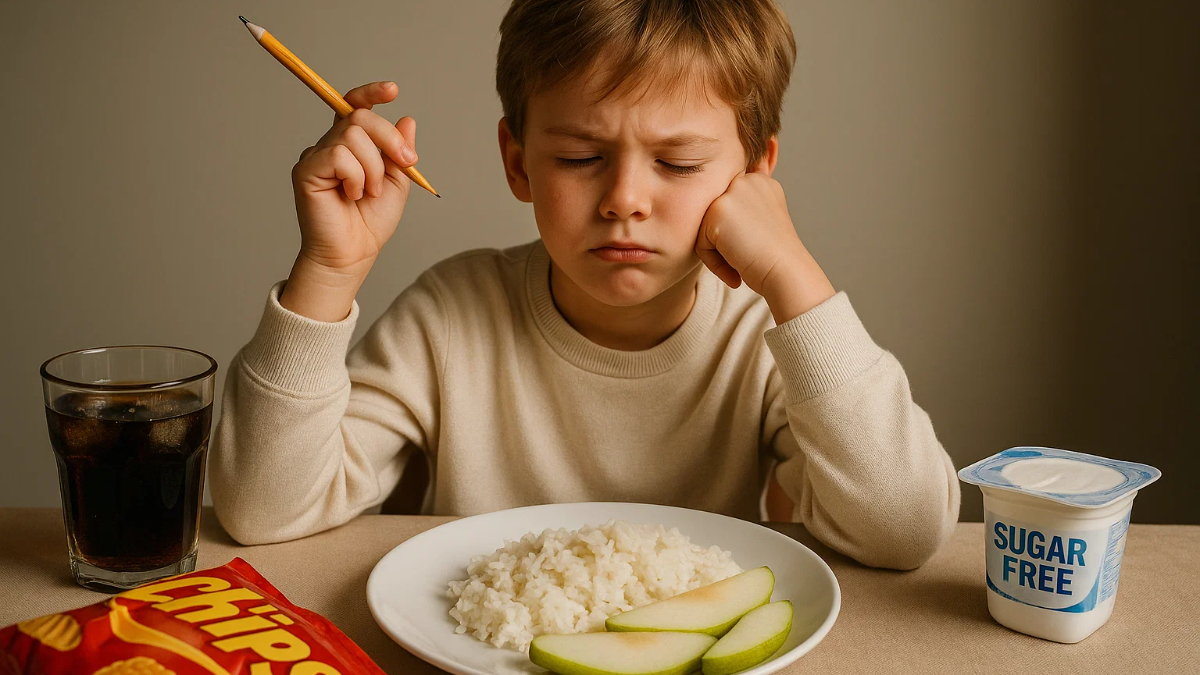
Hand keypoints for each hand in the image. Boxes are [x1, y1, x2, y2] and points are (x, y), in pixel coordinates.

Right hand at [291, 81, 417, 276]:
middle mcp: (330, 145)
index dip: (371, 93)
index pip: (355, 106)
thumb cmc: (370, 222)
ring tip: (370, 192)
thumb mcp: (397, 182)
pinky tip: (351, 195)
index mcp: (351, 145)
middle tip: (405, 162)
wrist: (353, 254)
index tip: (393, 90)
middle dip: (389, 138)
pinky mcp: (306, 170)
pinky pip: (339, 155)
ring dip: (373, 167)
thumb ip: (400, 152)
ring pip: (351, 135)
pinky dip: (356, 176)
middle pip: (359, 116)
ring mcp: (316, 156)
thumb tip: (407, 118)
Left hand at [695, 172, 834, 323]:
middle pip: (715, 219)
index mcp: (759, 181)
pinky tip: (737, 265)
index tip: (757, 246)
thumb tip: (726, 208)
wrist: (787, 271)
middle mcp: (745, 181)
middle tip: (750, 254)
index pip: (729, 210)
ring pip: (706, 231)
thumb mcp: (766, 222)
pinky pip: (701, 244)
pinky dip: (715, 262)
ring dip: (721, 253)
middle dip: (728, 242)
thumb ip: (746, 209)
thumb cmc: (777, 256)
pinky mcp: (716, 212)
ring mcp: (730, 194)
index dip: (739, 234)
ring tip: (745, 260)